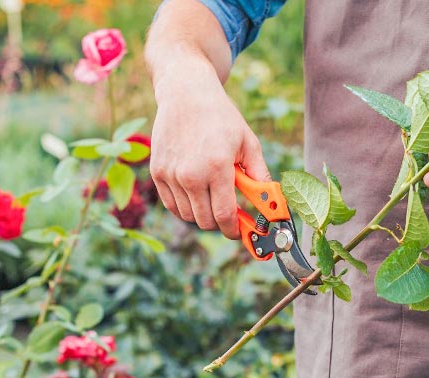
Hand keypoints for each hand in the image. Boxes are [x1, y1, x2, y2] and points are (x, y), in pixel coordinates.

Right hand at [149, 59, 269, 238]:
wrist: (186, 94)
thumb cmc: (222, 118)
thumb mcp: (248, 143)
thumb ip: (259, 176)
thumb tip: (270, 204)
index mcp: (217, 168)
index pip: (224, 216)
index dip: (234, 230)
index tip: (241, 232)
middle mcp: (190, 175)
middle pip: (205, 221)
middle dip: (221, 223)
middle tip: (230, 213)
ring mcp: (170, 175)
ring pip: (188, 216)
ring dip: (202, 213)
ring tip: (213, 194)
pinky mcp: (157, 173)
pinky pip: (172, 205)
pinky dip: (185, 206)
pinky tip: (196, 191)